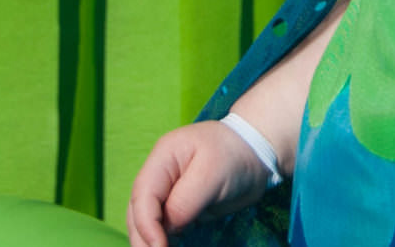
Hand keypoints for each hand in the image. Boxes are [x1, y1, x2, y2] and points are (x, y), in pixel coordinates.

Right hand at [126, 119, 273, 246]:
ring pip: (147, 221)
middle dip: (143, 238)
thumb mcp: (212, 174)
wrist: (255, 155)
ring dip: (150, 241)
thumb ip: (186, 200)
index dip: (146, 224)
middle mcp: (159, 175)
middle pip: (139, 211)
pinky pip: (164, 227)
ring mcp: (167, 192)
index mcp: (163, 158)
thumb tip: (168, 227)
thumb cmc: (235, 156)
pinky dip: (163, 242)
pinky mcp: (178, 207)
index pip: (143, 195)